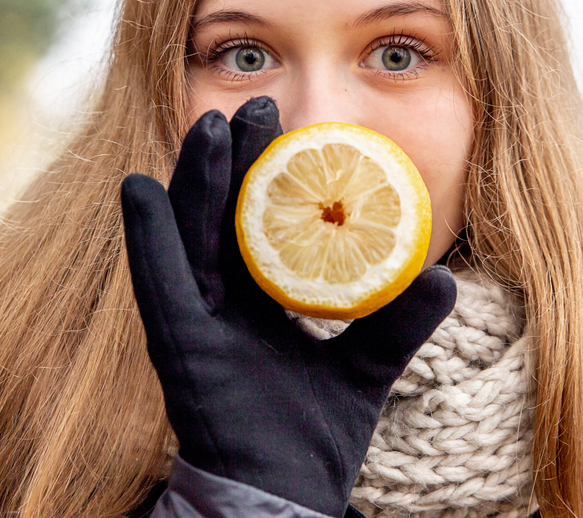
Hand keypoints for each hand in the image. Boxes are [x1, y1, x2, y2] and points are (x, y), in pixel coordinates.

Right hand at [121, 96, 456, 516]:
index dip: (265, 171)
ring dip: (194, 179)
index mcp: (256, 299)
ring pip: (189, 237)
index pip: (257, 220)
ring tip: (207, 124)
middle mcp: (218, 302)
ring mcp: (191, 323)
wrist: (285, 499)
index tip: (282, 118)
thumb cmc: (314, 436)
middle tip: (252, 104)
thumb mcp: (367, 368)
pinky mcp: (176, 351)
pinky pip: (156, 284)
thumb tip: (445, 277)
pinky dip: (146, 236)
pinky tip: (137, 187)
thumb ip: (398, 323)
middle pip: (221, 215)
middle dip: (232, 160)